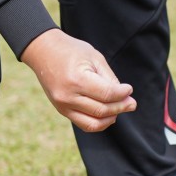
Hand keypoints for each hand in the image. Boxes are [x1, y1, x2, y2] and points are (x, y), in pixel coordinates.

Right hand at [20, 29, 135, 132]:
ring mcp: (63, 106)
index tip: (129, 89)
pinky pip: (84, 124)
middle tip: (132, 103)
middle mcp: (67, 96)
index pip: (107, 94)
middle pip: (102, 110)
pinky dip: (99, 122)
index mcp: (76, 79)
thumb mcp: (95, 58)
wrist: (43, 51)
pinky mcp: (62, 110)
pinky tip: (109, 114)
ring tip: (121, 108)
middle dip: (121, 107)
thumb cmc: (72, 51)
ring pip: (94, 123)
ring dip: (112, 117)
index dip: (123, 94)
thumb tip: (125, 96)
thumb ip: (110, 79)